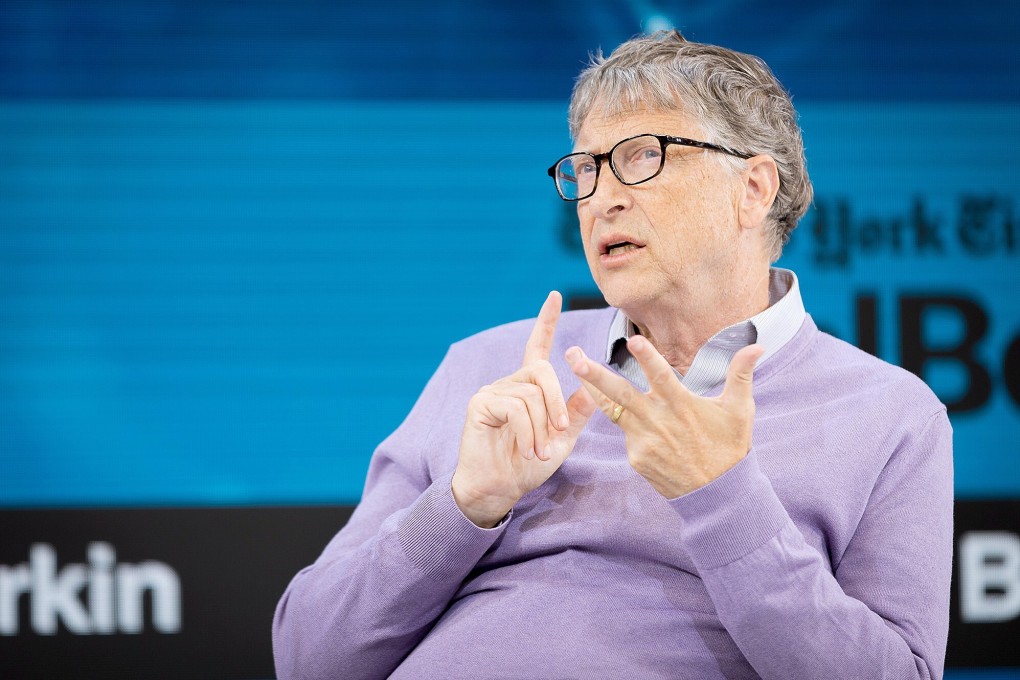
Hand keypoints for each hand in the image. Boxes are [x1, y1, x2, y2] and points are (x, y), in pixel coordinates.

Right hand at [452, 292, 595, 526]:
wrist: (497, 490)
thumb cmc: (526, 466)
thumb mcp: (561, 439)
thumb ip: (575, 413)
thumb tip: (593, 385)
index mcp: (528, 388)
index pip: (537, 346)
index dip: (546, 321)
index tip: (555, 295)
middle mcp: (508, 383)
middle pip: (542, 372)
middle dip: (556, 402)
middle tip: (560, 431)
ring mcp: (491, 391)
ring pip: (531, 394)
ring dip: (542, 427)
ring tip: (540, 452)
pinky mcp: (480, 404)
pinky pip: (515, 407)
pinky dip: (528, 432)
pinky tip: (527, 450)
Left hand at [565, 336, 763, 498]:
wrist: (717, 495)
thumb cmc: (729, 447)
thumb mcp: (740, 411)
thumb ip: (741, 375)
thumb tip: (757, 346)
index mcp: (682, 405)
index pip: (661, 375)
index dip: (647, 357)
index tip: (633, 340)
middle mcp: (658, 421)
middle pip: (620, 392)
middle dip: (594, 374)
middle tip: (572, 356)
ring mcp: (643, 440)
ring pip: (613, 409)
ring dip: (592, 390)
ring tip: (574, 370)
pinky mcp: (636, 457)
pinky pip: (626, 433)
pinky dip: (626, 422)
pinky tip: (634, 419)